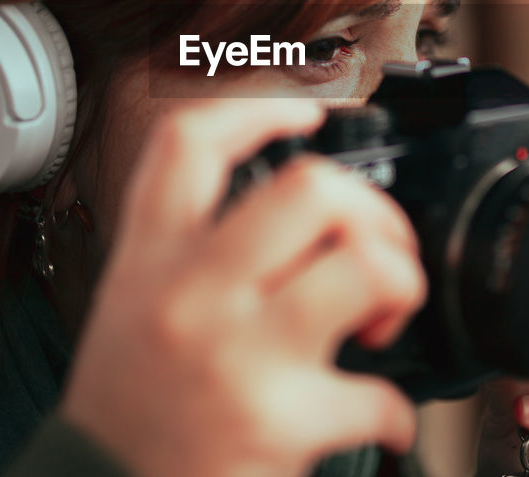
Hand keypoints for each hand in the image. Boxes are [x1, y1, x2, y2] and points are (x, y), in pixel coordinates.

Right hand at [59, 98, 426, 476]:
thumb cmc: (128, 404)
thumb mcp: (135, 301)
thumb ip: (195, 249)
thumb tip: (298, 212)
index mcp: (152, 255)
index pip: (192, 143)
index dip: (259, 108)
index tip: (308, 113)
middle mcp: (192, 292)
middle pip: (309, 187)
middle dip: (371, 208)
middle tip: (375, 247)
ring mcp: (238, 353)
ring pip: (365, 267)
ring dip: (400, 286)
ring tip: (381, 318)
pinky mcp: (279, 421)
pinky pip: (379, 395)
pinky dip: (395, 411)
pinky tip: (378, 416)